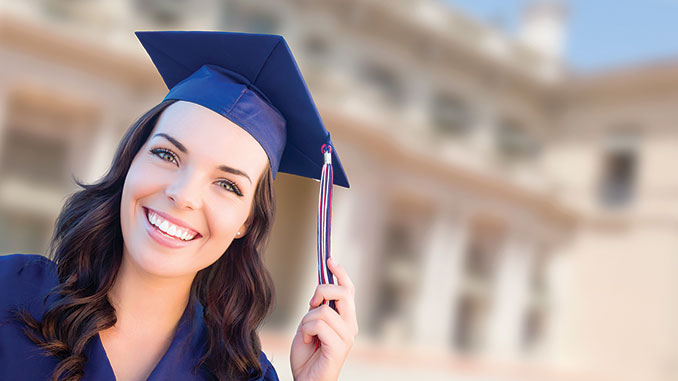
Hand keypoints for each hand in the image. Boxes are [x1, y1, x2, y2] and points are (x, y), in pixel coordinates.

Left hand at [290, 258, 358, 380]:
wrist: (306, 380)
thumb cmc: (308, 355)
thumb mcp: (310, 324)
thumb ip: (318, 308)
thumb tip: (320, 290)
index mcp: (346, 319)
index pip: (349, 290)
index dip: (340, 273)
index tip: (329, 260)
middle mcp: (351, 326)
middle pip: (343, 293)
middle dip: (323, 290)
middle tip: (310, 303)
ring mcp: (347, 337)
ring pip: (323, 310)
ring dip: (307, 320)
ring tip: (307, 334)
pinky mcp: (339, 347)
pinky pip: (318, 324)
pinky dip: (307, 331)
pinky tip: (308, 342)